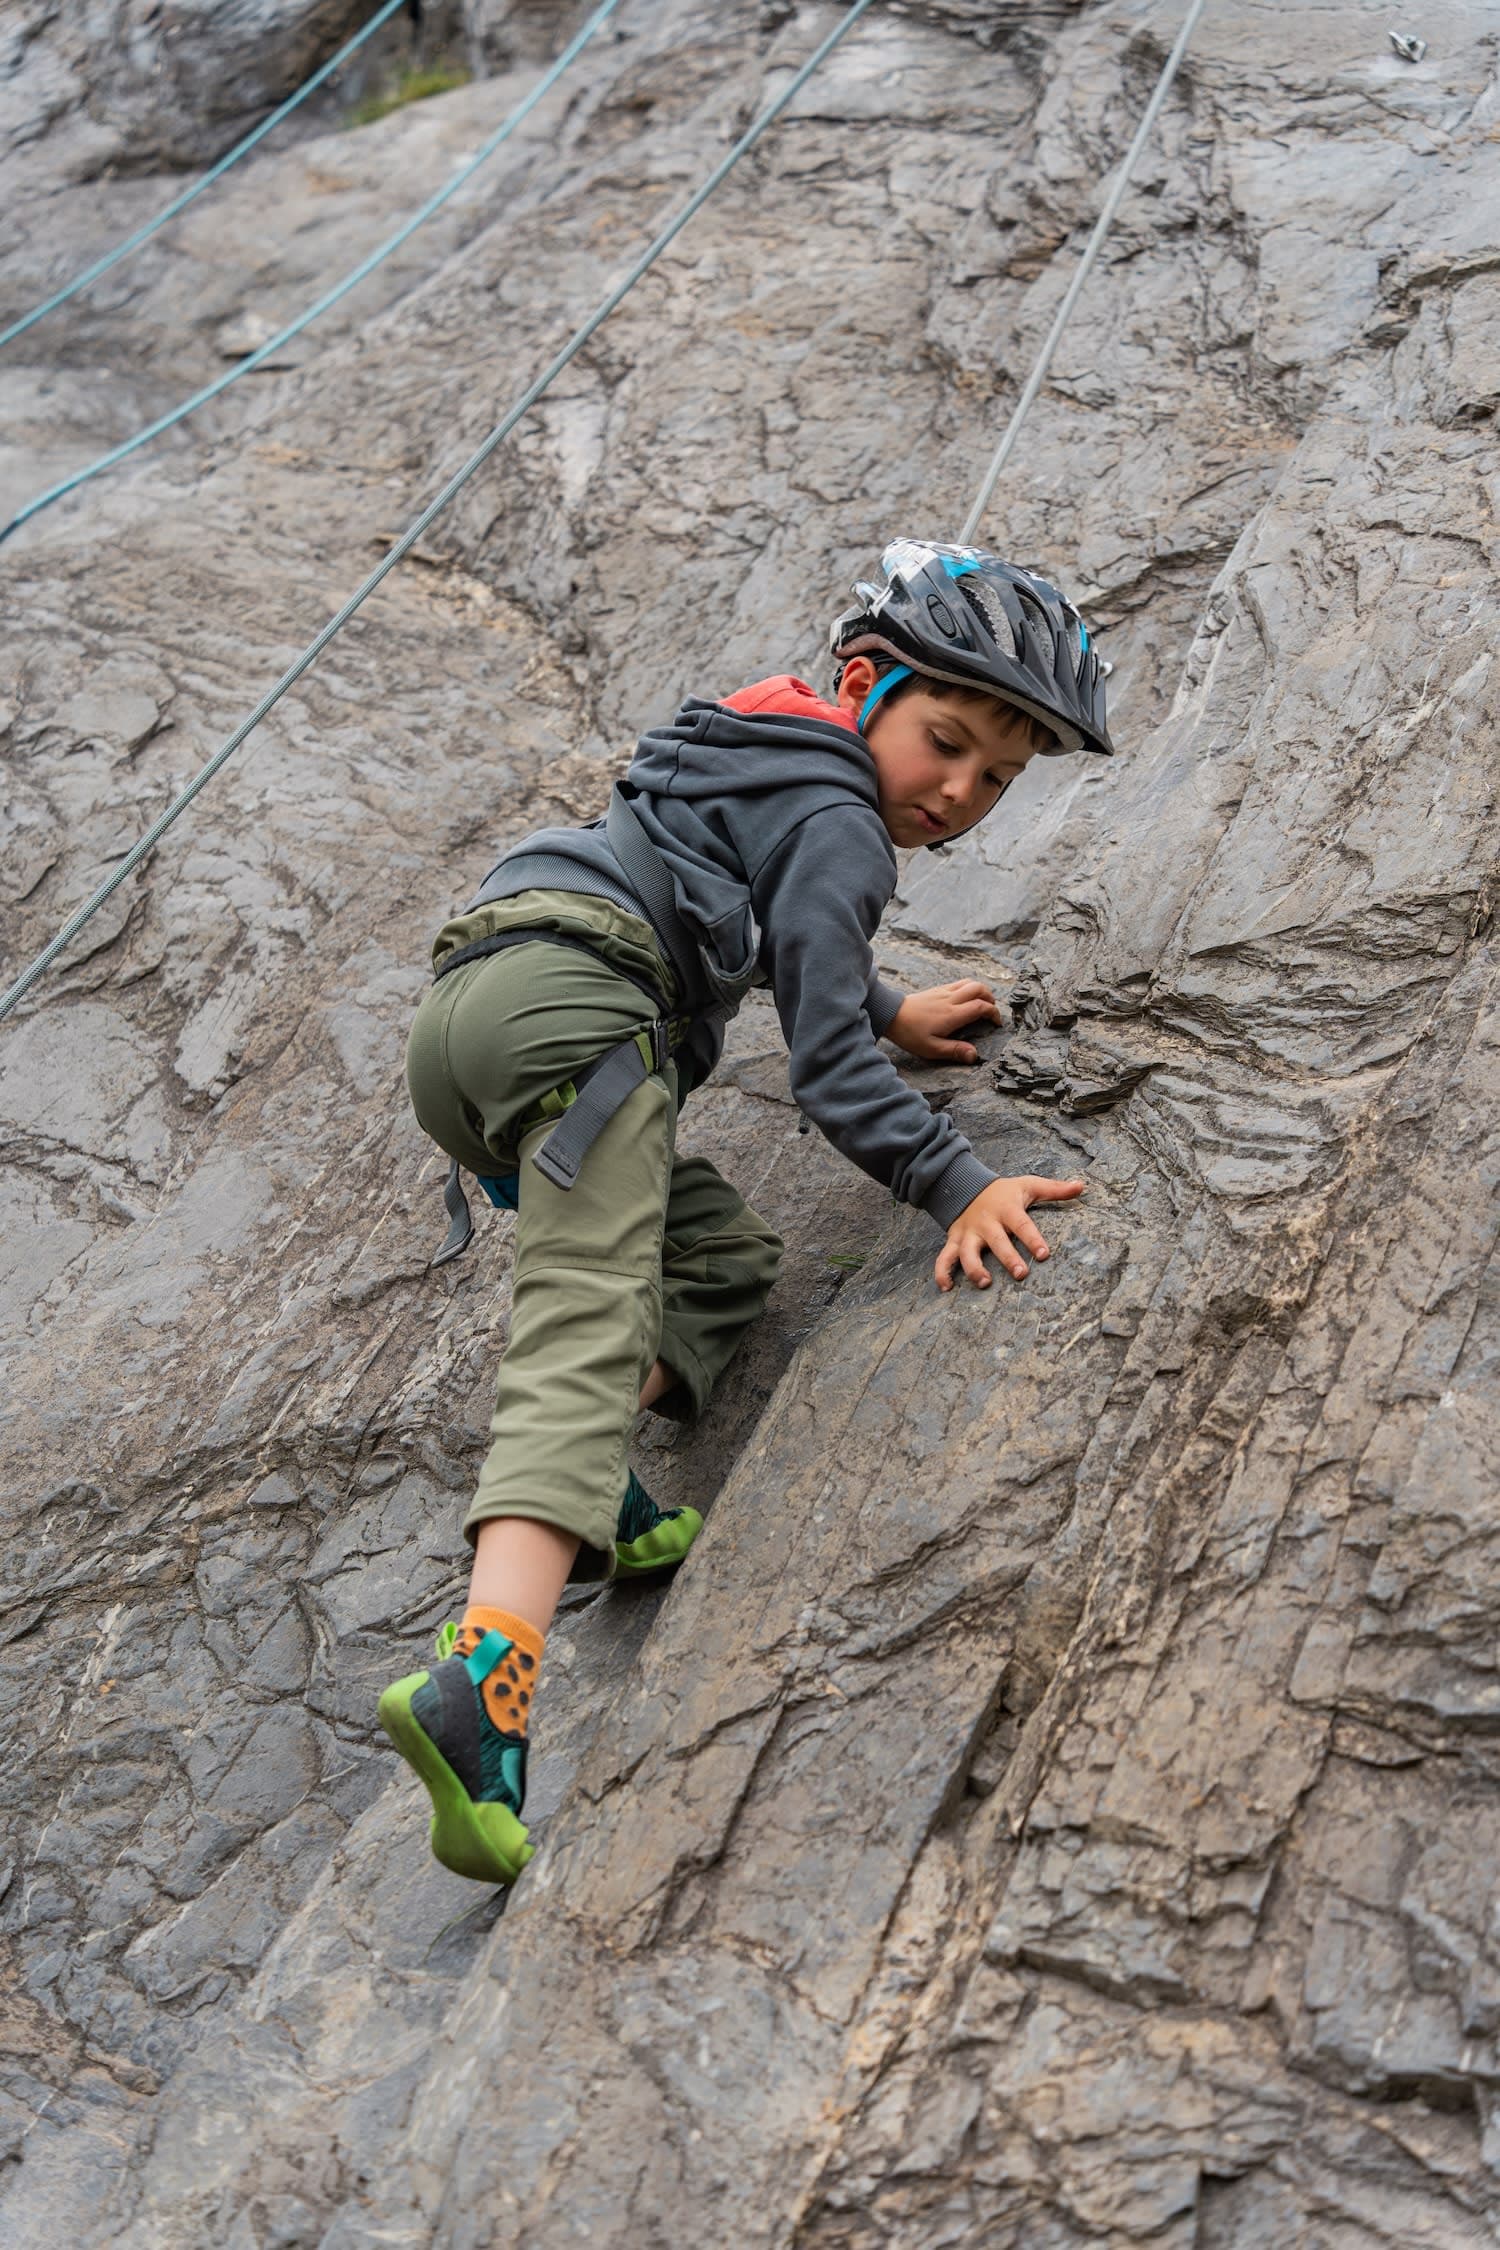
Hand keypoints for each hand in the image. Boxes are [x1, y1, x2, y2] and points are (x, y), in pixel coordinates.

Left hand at [888, 979, 1002, 1063]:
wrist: (890, 1015)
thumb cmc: (910, 1034)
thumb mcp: (931, 1048)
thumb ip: (954, 1051)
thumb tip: (974, 1055)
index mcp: (952, 1014)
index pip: (981, 1006)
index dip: (994, 1013)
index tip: (997, 1023)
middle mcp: (950, 999)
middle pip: (979, 988)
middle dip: (991, 998)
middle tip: (992, 1011)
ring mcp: (943, 992)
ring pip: (969, 982)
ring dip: (981, 990)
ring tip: (982, 1003)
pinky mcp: (936, 989)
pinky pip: (958, 983)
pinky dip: (968, 987)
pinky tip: (965, 998)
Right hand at [936, 1174, 1084, 1291]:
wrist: (964, 1184)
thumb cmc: (1003, 1192)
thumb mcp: (1028, 1185)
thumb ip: (1055, 1189)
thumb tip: (1081, 1186)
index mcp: (1006, 1209)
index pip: (1021, 1224)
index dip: (1032, 1239)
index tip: (1044, 1254)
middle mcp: (986, 1222)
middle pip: (997, 1241)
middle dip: (1008, 1257)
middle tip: (1021, 1274)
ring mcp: (968, 1233)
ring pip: (967, 1252)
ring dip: (974, 1268)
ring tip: (985, 1283)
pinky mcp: (954, 1240)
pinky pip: (944, 1257)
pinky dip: (942, 1272)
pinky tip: (946, 1287)